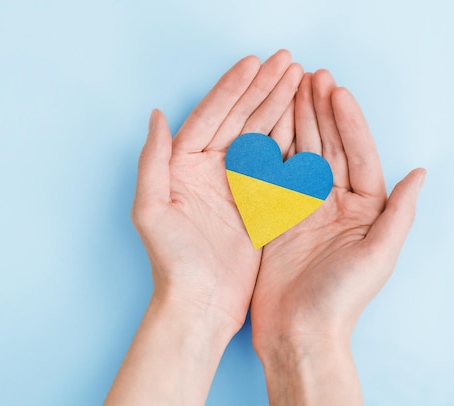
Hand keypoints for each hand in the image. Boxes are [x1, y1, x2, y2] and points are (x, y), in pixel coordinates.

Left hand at [106, 50, 302, 404]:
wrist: (199, 304)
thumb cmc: (171, 262)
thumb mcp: (150, 210)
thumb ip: (152, 161)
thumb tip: (156, 115)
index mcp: (182, 166)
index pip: (209, 117)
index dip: (232, 88)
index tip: (255, 64)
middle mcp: (207, 170)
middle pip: (237, 119)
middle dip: (262, 89)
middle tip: (289, 62)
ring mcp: (233, 184)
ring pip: (259, 135)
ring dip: (277, 106)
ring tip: (300, 80)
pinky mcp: (255, 203)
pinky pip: (274, 163)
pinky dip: (288, 139)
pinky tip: (303, 119)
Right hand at [250, 70, 425, 404]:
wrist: (297, 331)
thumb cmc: (340, 299)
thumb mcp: (378, 256)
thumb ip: (398, 213)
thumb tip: (419, 172)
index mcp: (362, 209)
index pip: (356, 154)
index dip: (347, 121)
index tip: (334, 91)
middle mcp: (333, 203)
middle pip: (327, 147)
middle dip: (319, 111)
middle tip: (309, 76)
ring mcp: (301, 208)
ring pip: (299, 155)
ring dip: (296, 122)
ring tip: (290, 90)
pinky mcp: (274, 217)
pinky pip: (272, 176)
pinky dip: (269, 150)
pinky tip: (265, 126)